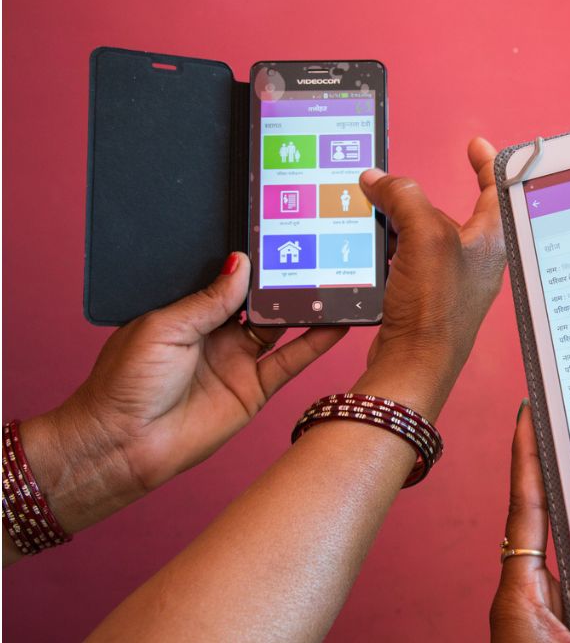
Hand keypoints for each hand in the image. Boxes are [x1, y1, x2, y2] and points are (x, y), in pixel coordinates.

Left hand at [18, 253, 345, 536]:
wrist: (122, 442)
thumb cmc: (125, 382)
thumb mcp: (164, 327)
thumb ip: (209, 299)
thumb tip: (241, 264)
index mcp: (190, 312)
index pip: (230, 280)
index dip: (254, 263)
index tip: (281, 239)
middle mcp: (218, 333)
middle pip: (261, 300)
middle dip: (287, 280)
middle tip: (317, 255)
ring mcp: (239, 361)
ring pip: (282, 327)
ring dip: (306, 308)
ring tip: (335, 284)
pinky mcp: (254, 390)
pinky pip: (291, 361)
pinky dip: (316, 344)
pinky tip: (336, 325)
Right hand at [351, 137, 506, 419]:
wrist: (415, 363)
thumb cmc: (436, 306)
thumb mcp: (424, 235)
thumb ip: (404, 197)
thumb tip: (379, 180)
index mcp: (492, 239)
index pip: (498, 188)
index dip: (487, 161)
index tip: (474, 144)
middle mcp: (477, 259)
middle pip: (450, 211)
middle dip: (418, 198)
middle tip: (391, 188)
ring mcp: (453, 280)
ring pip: (425, 237)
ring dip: (400, 224)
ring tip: (375, 217)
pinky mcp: (428, 298)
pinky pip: (409, 262)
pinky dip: (392, 251)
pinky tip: (373, 250)